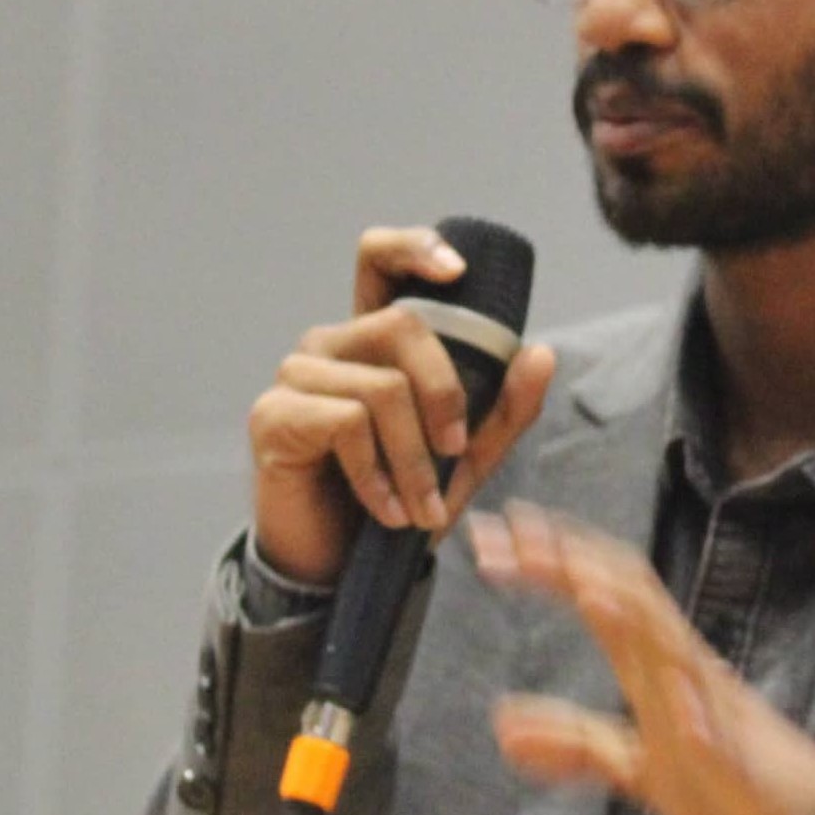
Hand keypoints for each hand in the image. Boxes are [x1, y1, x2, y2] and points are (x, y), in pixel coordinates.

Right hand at [247, 225, 555, 587]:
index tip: (456, 269)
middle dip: (446, 394)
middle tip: (456, 454)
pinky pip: (346, 423)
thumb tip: (541, 353)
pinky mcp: (273, 415)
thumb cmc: (400, 499)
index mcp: (376, 340)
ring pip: (382, 388)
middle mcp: (333, 344)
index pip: (379, 260)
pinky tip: (386, 509)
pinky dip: (378, 475)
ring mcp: (297, 375)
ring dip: (414, 459)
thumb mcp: (468, 457)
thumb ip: (507, 408)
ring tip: (421, 506)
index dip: (413, 247)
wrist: (343, 566)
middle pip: (403, 325)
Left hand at [473, 503, 814, 814]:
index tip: (492, 534)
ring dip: (632, 617)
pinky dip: (695, 717)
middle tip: (514, 534)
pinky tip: (675, 717)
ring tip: (586, 592)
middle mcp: (677, 662)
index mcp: (648, 660)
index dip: (548, 556)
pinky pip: (717, 732)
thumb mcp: (629, 764)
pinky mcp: (737, 754)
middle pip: (627, 591)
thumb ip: (572, 743)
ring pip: (673, 645)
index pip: (597, 586)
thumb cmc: (714, 776)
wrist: (792, 814)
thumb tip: (503, 728)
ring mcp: (710, 702)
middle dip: (573, 560)